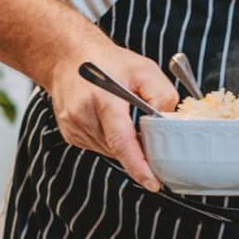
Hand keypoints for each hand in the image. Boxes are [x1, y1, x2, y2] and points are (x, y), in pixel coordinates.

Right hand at [47, 42, 178, 190]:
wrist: (69, 56)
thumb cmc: (108, 61)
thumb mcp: (144, 70)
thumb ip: (162, 97)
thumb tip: (169, 125)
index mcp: (103, 98)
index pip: (122, 141)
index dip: (138, 166)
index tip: (153, 182)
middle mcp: (83, 115)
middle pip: (119, 148)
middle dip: (137, 147)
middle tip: (145, 129)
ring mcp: (73, 126)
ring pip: (110, 150)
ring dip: (123, 142)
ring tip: (121, 114)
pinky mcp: (70, 133)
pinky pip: (99, 146)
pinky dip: (110, 139)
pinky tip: (108, 118)